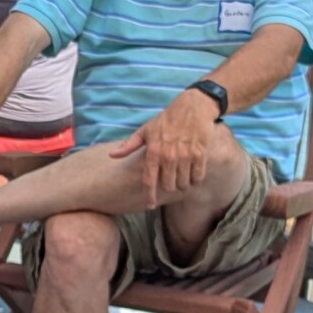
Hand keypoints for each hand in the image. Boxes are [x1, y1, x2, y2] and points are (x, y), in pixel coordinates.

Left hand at [109, 87, 219, 205]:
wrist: (193, 107)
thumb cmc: (167, 119)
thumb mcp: (146, 130)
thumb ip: (129, 145)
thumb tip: (112, 155)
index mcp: (153, 151)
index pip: (149, 180)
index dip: (149, 195)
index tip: (150, 205)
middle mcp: (169, 156)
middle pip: (168, 186)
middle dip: (169, 188)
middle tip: (171, 183)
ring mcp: (185, 156)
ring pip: (183, 184)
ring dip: (183, 184)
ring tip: (183, 178)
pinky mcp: (200, 154)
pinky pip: (198, 177)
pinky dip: (196, 179)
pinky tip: (193, 173)